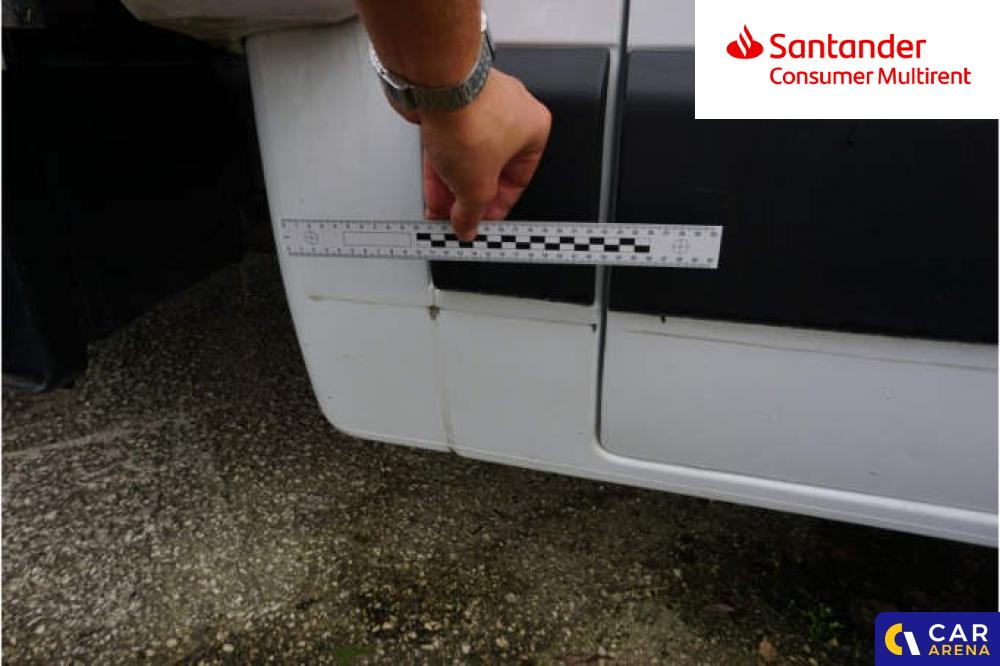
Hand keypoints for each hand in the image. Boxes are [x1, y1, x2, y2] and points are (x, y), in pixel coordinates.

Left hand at [404, 70, 551, 240]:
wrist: (436, 84)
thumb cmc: (470, 118)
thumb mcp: (476, 184)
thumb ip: (472, 212)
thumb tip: (467, 226)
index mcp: (533, 130)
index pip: (518, 181)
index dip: (496, 208)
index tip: (480, 222)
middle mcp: (510, 115)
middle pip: (490, 170)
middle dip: (469, 198)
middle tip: (457, 218)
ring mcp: (480, 107)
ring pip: (467, 158)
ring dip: (452, 187)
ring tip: (439, 210)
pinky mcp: (451, 105)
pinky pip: (450, 144)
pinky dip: (441, 167)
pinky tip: (432, 190)